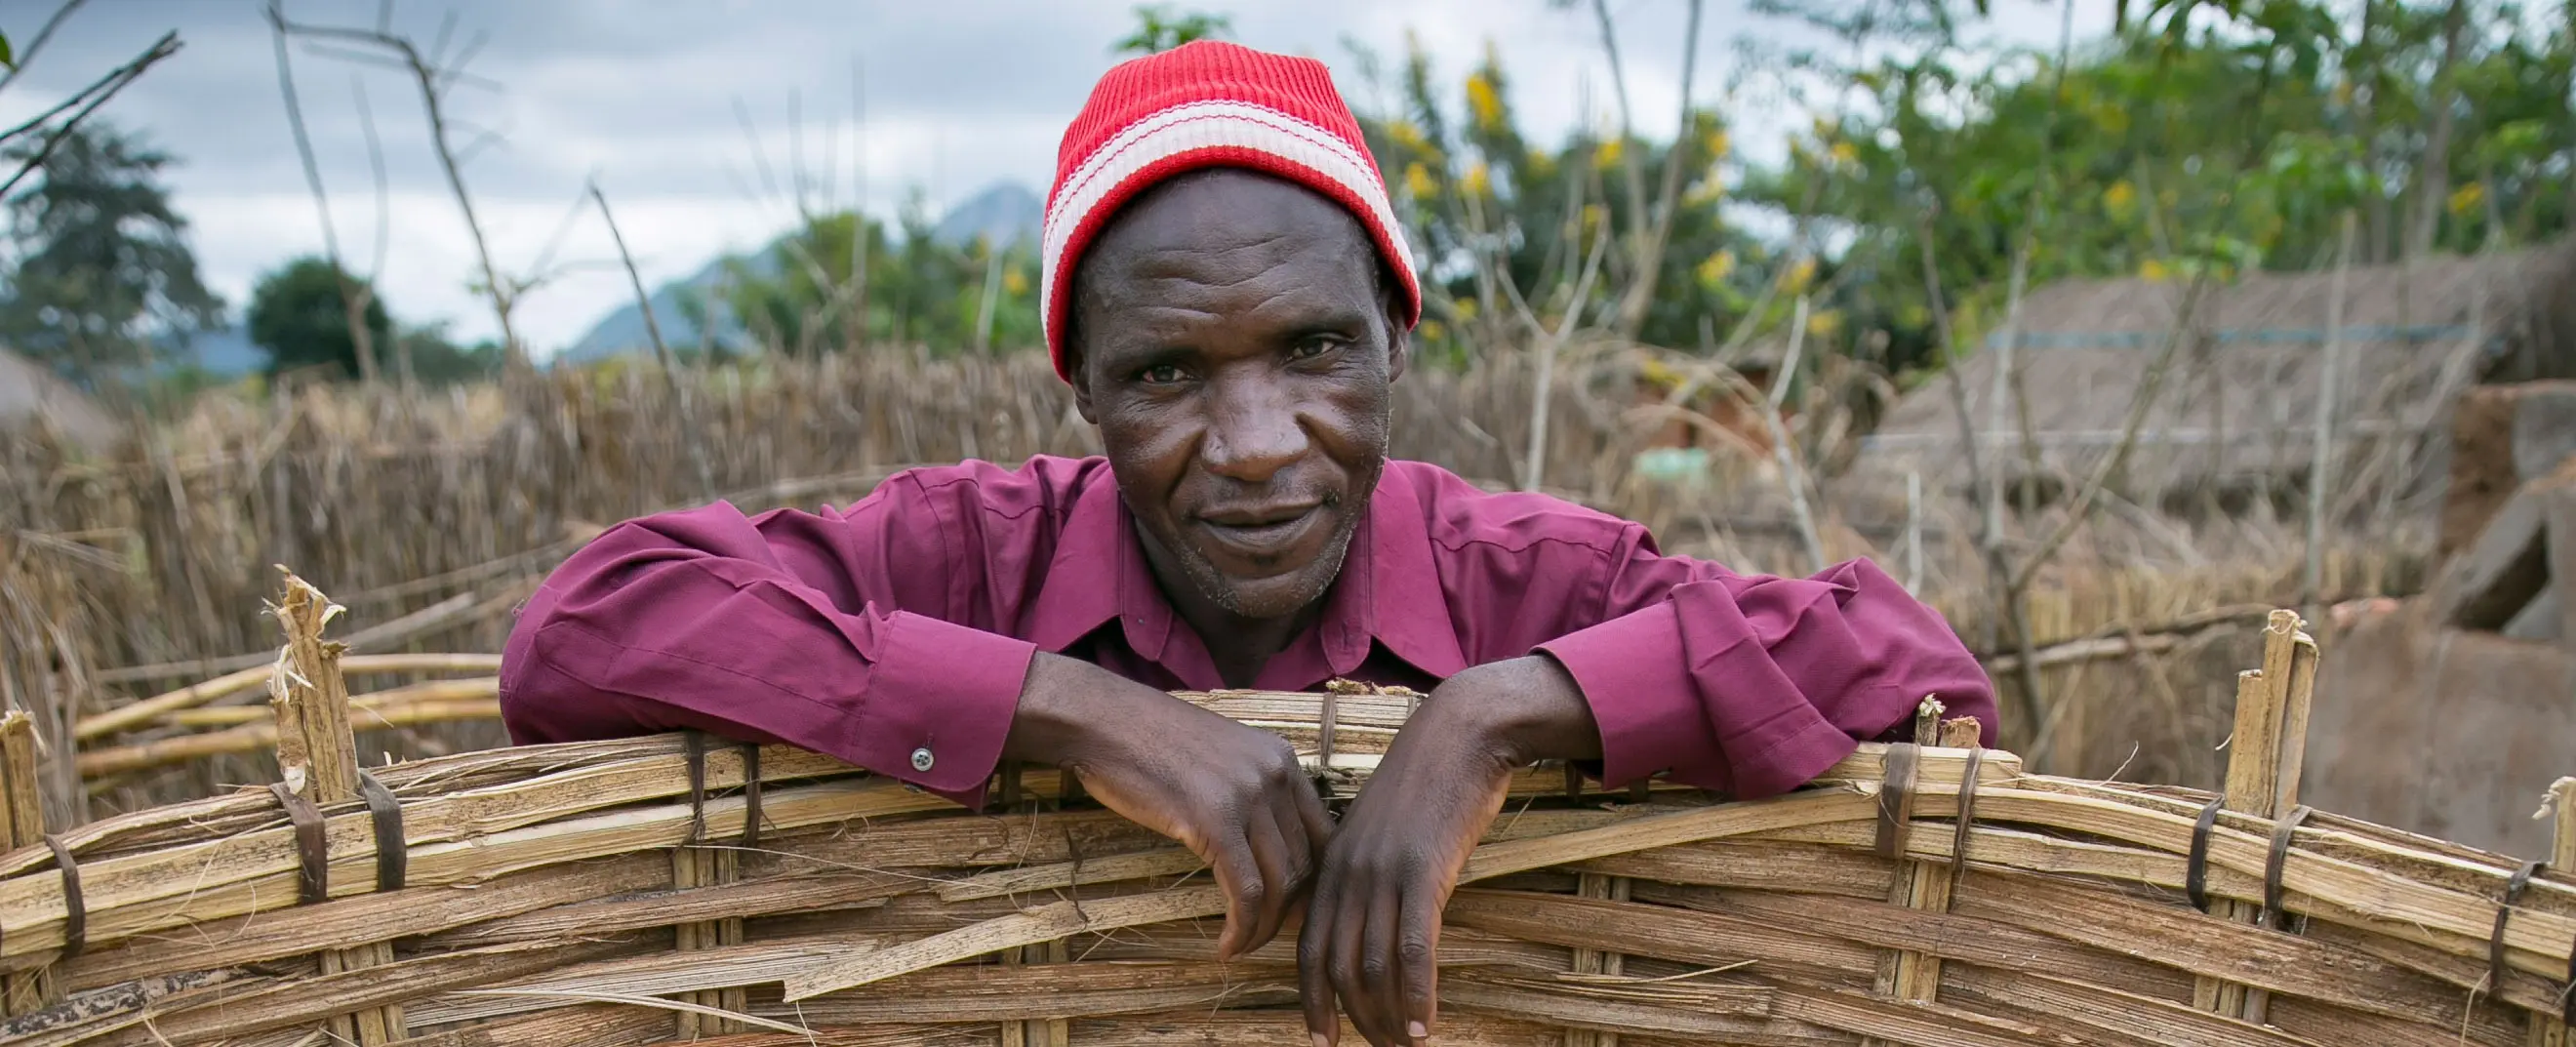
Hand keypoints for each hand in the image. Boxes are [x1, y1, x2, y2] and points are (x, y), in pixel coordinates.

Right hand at [1003, 652, 1332, 959]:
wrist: (1104, 721)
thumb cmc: (1148, 741)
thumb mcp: (1218, 757)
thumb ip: (1248, 792)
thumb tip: (1261, 849)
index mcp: (1282, 759)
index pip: (1321, 833)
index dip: (1313, 882)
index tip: (1293, 910)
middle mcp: (1276, 775)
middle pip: (1305, 862)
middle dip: (1289, 910)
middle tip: (1268, 937)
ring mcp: (1248, 796)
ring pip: (1279, 883)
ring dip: (1263, 928)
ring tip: (1242, 946)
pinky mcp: (1215, 821)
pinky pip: (1244, 891)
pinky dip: (1241, 928)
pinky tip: (1227, 945)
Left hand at [1298, 656, 1600, 1046]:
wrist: (1458, 735)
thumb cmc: (1426, 783)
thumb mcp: (1380, 830)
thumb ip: (1365, 873)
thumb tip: (1368, 922)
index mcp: (1332, 864)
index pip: (1309, 948)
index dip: (1313, 1000)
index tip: (1322, 1039)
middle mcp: (1348, 873)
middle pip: (1339, 966)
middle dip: (1357, 1018)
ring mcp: (1383, 873)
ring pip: (1373, 966)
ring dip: (1388, 1017)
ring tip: (1406, 1046)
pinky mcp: (1423, 872)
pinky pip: (1412, 949)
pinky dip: (1417, 996)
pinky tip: (1427, 1027)